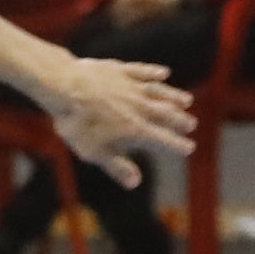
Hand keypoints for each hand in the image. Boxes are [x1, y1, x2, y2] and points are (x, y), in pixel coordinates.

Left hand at [46, 52, 198, 186]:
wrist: (64, 88)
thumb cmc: (76, 124)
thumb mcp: (93, 152)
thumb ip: (116, 166)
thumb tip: (135, 183)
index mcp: (135, 129)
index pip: (163, 139)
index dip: (177, 145)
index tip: (189, 148)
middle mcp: (139, 107)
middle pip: (166, 114)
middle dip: (180, 120)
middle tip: (191, 124)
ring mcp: (131, 86)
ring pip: (159, 92)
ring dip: (174, 96)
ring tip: (186, 101)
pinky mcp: (120, 70)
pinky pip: (142, 71)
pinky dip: (154, 72)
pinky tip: (163, 73)